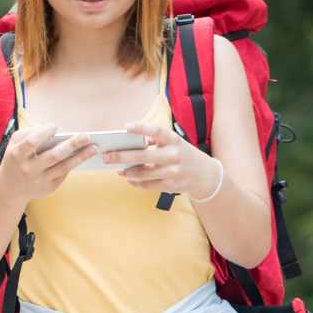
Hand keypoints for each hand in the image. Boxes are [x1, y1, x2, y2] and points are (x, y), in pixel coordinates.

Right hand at [0, 124, 97, 201]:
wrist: (9, 188)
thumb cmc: (15, 159)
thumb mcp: (14, 143)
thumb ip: (29, 132)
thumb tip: (51, 129)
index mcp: (17, 155)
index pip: (32, 142)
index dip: (44, 133)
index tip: (55, 127)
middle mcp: (29, 169)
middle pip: (54, 156)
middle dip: (72, 145)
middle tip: (87, 136)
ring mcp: (39, 180)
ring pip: (64, 167)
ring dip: (80, 157)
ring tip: (93, 148)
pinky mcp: (48, 188)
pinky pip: (63, 174)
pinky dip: (73, 164)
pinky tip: (83, 156)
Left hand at [102, 122, 219, 198]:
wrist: (205, 175)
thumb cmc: (183, 154)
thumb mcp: (175, 143)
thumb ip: (156, 141)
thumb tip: (129, 143)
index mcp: (175, 140)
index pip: (157, 131)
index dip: (141, 128)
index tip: (126, 126)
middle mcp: (174, 156)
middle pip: (144, 156)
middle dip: (122, 157)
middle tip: (107, 156)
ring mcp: (173, 172)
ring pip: (143, 174)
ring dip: (127, 172)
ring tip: (117, 170)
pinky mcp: (171, 186)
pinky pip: (148, 185)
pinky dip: (136, 182)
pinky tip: (129, 178)